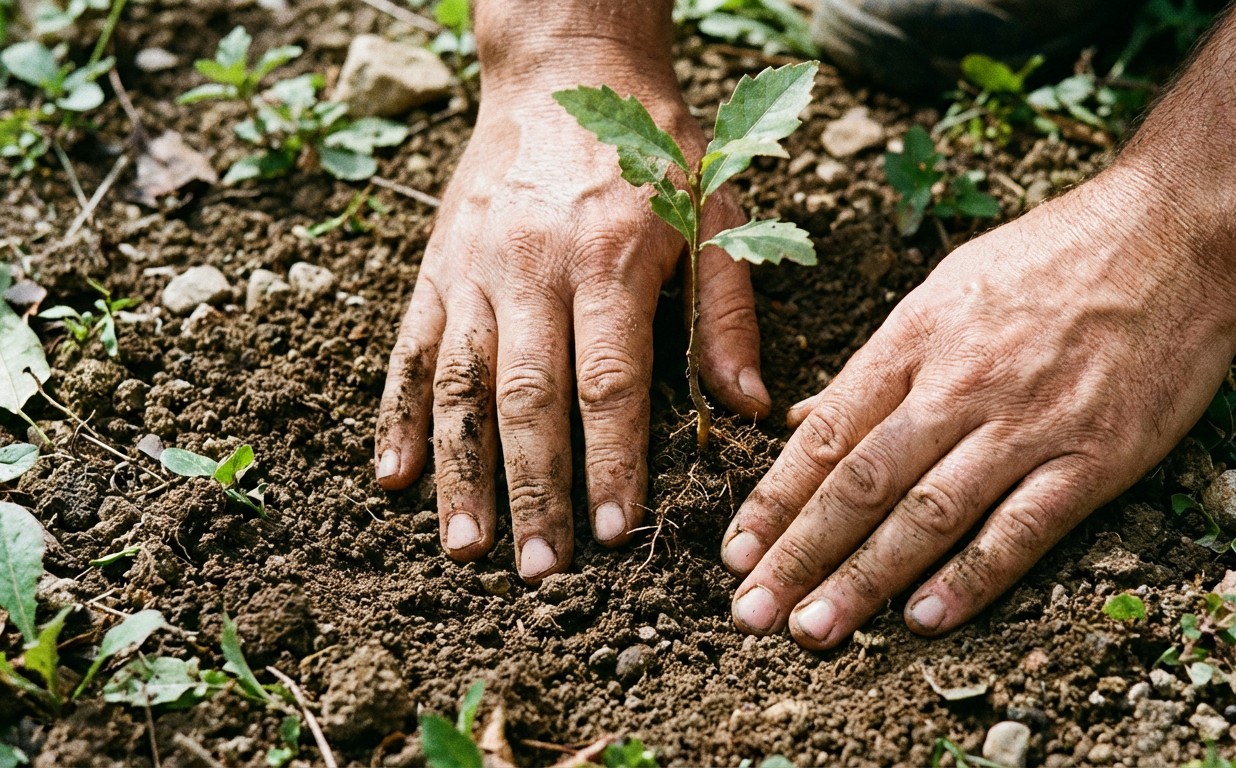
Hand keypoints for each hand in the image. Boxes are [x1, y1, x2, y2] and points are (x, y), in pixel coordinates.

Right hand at [375, 51, 768, 581]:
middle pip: (528, 397)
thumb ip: (730, 309)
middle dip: (534, 488)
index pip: (610, 382)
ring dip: (460, 472)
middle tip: (540, 570)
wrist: (565, 68)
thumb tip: (747, 407)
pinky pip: (410, 348)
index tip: (613, 532)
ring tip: (465, 547)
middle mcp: (532, 269)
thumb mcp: (716, 210)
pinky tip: (393, 477)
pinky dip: (398, 415)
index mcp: (609, 259)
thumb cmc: (653, 147)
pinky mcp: (437, 267)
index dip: (610, 461)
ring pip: (460, 385)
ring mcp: (474, 269)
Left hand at [720, 169, 1235, 647]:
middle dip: (798, 554)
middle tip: (753, 613)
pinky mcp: (1095, 455)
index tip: (736, 552)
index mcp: (915, 339)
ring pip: (928, 515)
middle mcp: (959, 385)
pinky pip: (1021, 528)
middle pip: (860, 483)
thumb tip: (806, 417)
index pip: (825, 436)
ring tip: (815, 629)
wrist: (1174, 231)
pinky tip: (924, 619)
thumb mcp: (944, 288)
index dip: (774, 500)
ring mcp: (1027, 424)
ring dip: (865, 579)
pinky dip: (970, 578)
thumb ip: (877, 364)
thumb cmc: (1053, 255)